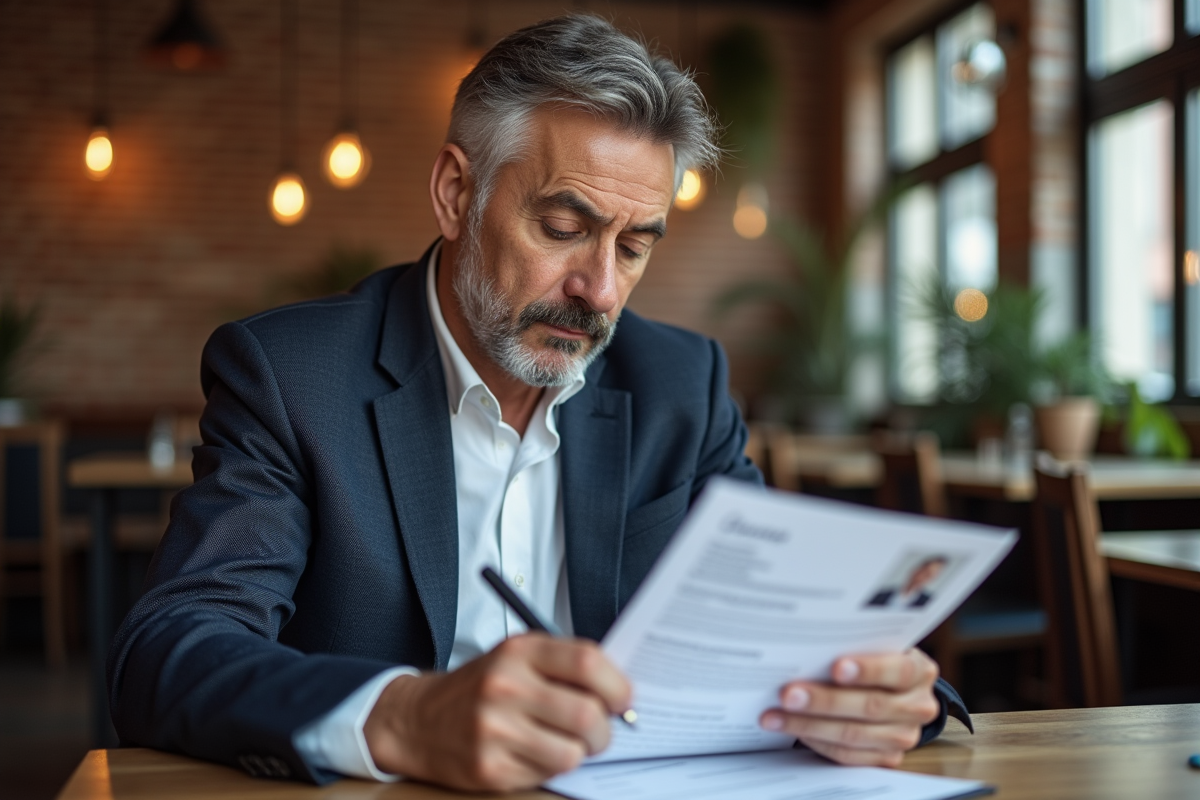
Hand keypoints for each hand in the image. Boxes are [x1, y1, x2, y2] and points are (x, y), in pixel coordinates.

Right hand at [363, 634, 631, 791]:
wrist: (417, 720)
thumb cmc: (481, 687)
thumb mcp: (517, 657)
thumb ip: (565, 666)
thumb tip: (623, 691)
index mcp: (519, 651)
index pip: (586, 661)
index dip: (616, 685)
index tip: (623, 699)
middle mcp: (505, 686)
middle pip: (586, 714)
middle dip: (604, 730)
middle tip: (600, 731)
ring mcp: (494, 729)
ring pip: (571, 753)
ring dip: (579, 753)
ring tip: (566, 743)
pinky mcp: (489, 767)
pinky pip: (546, 774)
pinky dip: (550, 767)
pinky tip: (534, 753)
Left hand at [758, 649, 939, 767]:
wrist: (895, 689)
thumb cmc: (876, 657)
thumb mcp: (875, 644)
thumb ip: (855, 644)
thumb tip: (807, 643)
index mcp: (920, 671)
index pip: (898, 671)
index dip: (868, 670)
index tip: (836, 667)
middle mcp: (918, 706)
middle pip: (870, 707)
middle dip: (825, 701)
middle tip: (789, 694)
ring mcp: (903, 736)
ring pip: (853, 735)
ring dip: (809, 725)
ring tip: (775, 715)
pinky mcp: (886, 757)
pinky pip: (848, 755)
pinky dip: (817, 742)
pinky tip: (792, 730)